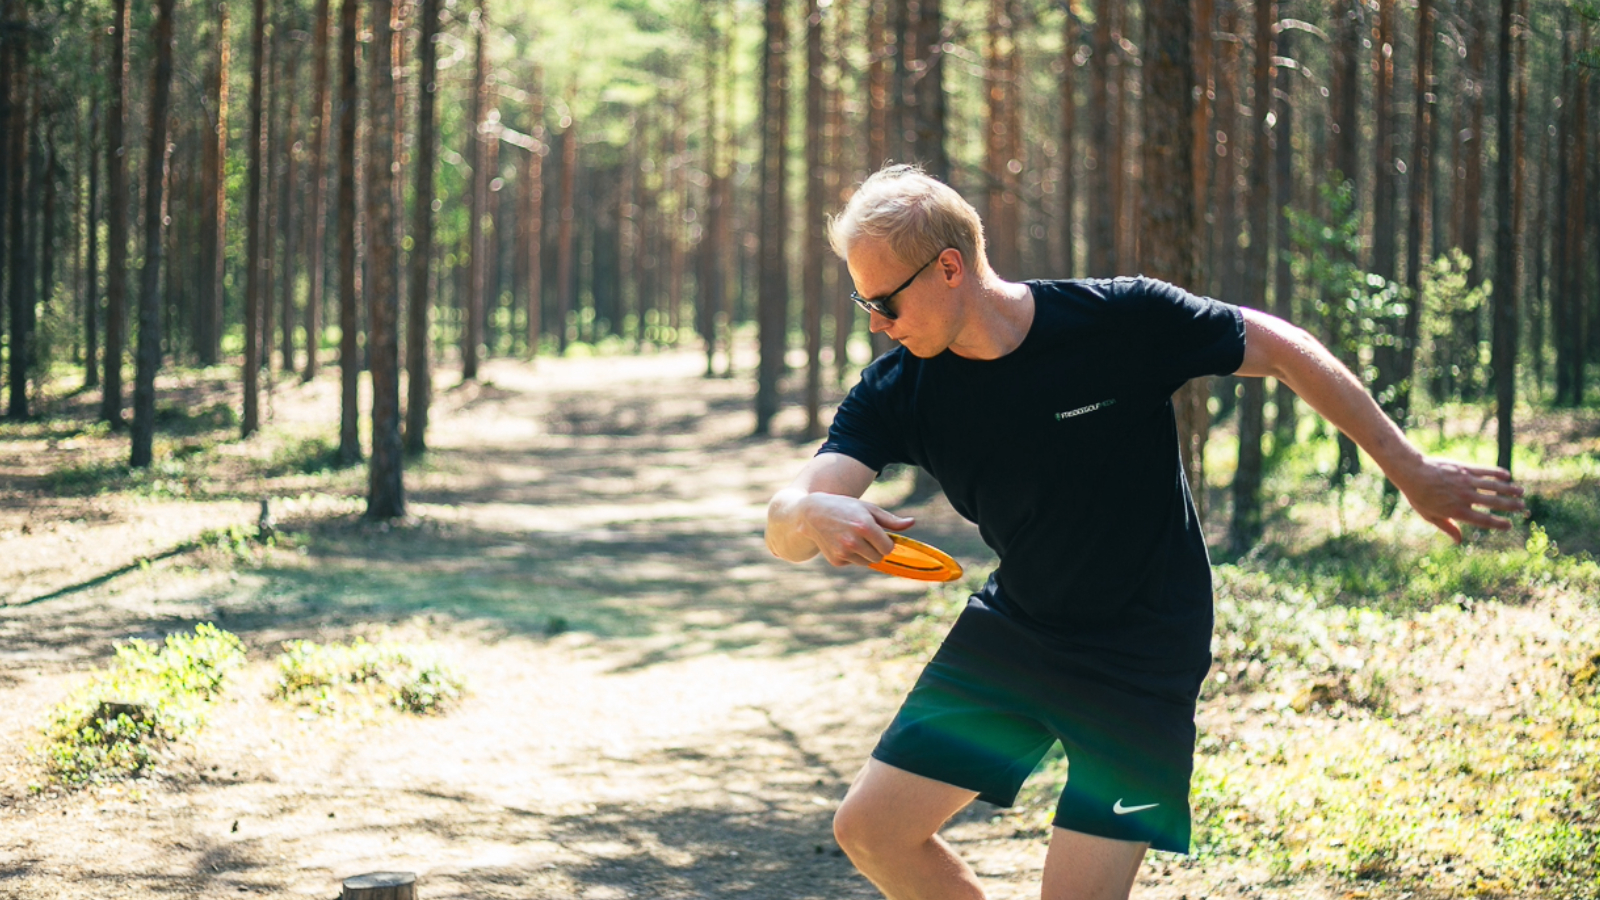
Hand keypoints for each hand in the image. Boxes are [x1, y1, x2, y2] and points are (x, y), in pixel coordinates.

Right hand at [796, 493, 914, 566]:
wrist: (812, 514)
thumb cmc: (845, 508)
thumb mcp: (868, 508)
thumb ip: (891, 519)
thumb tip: (912, 523)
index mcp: (865, 526)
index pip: (888, 548)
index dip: (887, 542)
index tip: (881, 535)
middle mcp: (853, 542)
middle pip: (878, 557)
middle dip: (877, 548)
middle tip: (866, 535)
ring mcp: (843, 553)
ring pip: (867, 562)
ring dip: (865, 553)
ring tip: (853, 537)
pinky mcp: (836, 561)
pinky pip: (853, 563)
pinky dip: (851, 555)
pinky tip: (841, 541)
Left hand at [1395, 457, 1525, 542]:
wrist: (1412, 473)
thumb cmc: (1419, 496)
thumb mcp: (1430, 516)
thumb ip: (1448, 527)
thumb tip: (1459, 541)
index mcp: (1457, 511)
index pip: (1483, 521)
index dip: (1498, 524)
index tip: (1509, 526)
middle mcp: (1464, 497)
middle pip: (1493, 503)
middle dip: (1510, 506)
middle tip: (1522, 508)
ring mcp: (1465, 482)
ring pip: (1493, 486)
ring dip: (1509, 489)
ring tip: (1521, 492)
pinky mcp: (1464, 469)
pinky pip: (1484, 471)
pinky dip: (1497, 473)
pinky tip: (1507, 476)